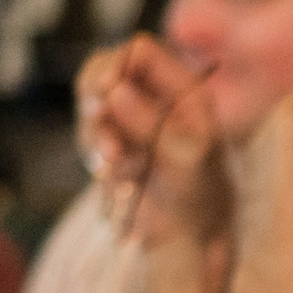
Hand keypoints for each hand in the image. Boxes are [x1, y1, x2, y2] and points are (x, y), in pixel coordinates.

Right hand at [77, 34, 230, 248]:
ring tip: (119, 163)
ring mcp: (132, 121)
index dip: (116, 62)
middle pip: (105, 70)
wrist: (190, 240)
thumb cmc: (203, 196)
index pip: (140, 52)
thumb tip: (113, 90)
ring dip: (96, 131)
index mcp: (185, 91)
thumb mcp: (185, 157)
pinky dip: (96, 153)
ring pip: (92, 103)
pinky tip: (118, 176)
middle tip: (97, 118)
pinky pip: (90, 134)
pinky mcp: (114, 145)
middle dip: (95, 95)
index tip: (104, 87)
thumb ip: (149, 121)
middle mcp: (157, 99)